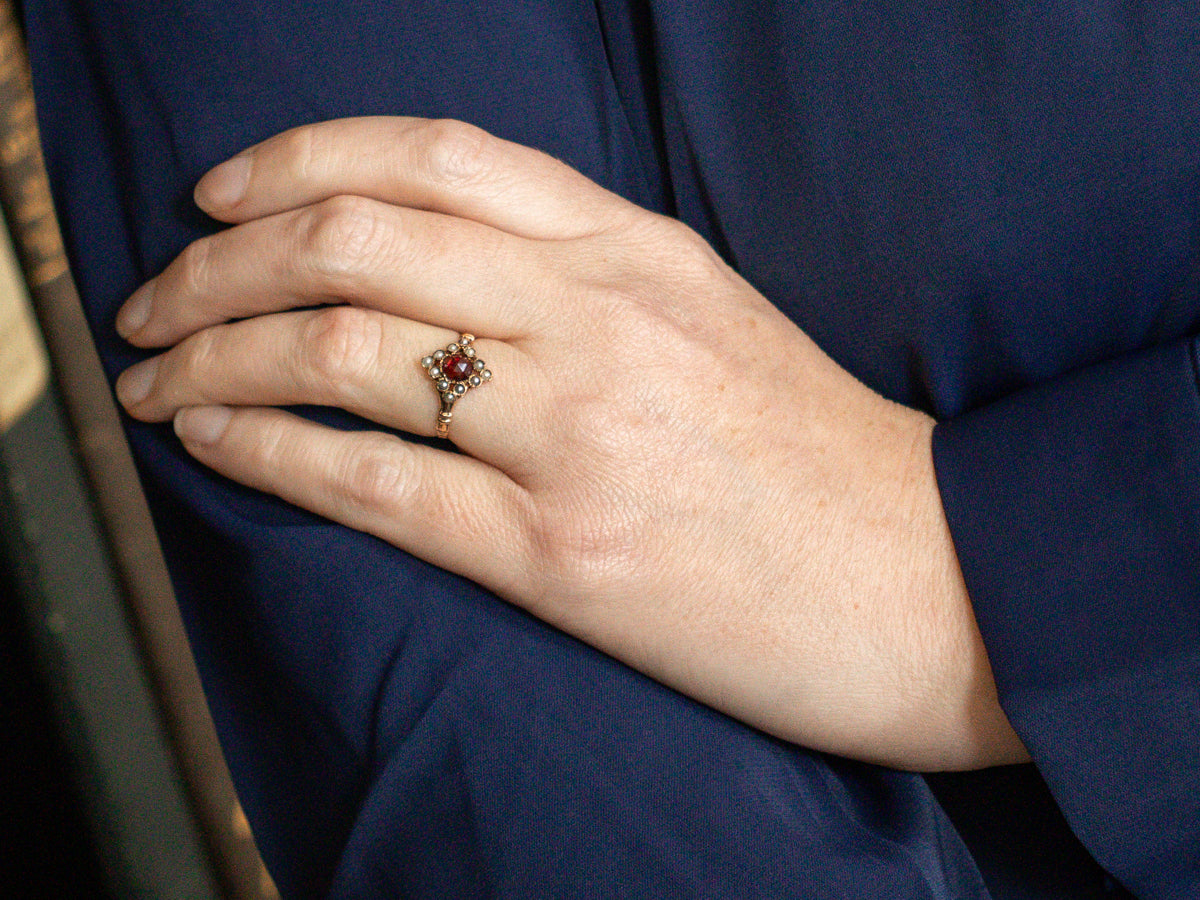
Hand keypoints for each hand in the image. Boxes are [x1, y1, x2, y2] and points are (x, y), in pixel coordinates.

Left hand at [115, 117, 1025, 769]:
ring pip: (341, 350)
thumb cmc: (815, 457)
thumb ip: (583, 273)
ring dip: (214, 357)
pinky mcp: (562, 557)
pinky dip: (264, 452)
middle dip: (214, 262)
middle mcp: (600, 318)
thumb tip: (442, 264)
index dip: (296, 160)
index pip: (432, 155)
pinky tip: (211, 445)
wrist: (926, 582)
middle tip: (155, 301)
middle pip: (355, 239)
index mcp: (637, 250)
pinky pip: (372, 482)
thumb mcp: (708, 314)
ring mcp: (579, 434)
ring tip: (155, 385)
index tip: (219, 197)